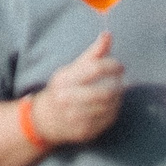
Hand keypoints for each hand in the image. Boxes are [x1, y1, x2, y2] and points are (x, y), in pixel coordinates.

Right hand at [30, 31, 124, 145]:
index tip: (119, 66)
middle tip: (121, 82)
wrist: (44, 120)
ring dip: (118, 98)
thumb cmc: (62, 89)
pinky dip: (113, 110)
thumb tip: (108, 34)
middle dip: (119, 86)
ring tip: (115, 93)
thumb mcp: (71, 69)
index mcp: (63, 80)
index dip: (113, 65)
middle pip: (106, 92)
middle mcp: (66, 99)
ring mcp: (75, 117)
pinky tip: (109, 106)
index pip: (95, 68)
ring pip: (110, 106)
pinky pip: (109, 118)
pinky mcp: (84, 131)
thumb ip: (92, 53)